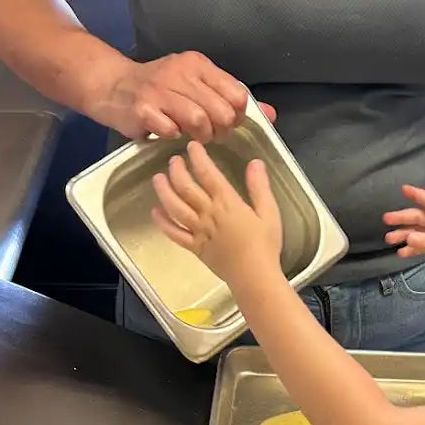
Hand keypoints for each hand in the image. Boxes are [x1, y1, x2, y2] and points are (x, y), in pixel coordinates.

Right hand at [89, 50, 265, 141]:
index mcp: (199, 65)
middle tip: (211, 133)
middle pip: (221, 110)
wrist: (114, 87)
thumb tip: (272, 114)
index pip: (237, 94)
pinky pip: (170, 130)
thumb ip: (232, 99)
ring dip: (200, 135)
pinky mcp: (143, 109)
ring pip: (199, 120)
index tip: (226, 122)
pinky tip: (169, 132)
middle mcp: (181, 73)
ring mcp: (160, 90)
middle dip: (221, 129)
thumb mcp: (198, 86)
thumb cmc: (161, 90)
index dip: (237, 115)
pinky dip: (173, 136)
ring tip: (192, 136)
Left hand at [152, 141, 283, 285]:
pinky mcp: (194, 247)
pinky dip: (163, 223)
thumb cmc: (265, 246)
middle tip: (173, 160)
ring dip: (164, 191)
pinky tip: (155, 212)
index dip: (198, 158)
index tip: (191, 146)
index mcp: (227, 202)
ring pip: (175, 207)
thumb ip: (259, 187)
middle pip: (186, 187)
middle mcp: (208, 213)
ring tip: (157, 179)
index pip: (208, 173)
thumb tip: (255, 163)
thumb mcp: (269, 213)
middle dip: (177, 170)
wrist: (254, 277)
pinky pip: (174, 233)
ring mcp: (198, 231)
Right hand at [384, 184, 424, 282]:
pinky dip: (414, 248)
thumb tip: (408, 237)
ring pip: (420, 232)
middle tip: (386, 220)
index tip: (403, 189)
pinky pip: (424, 245)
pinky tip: (402, 253)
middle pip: (421, 217)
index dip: (417, 194)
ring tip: (389, 240)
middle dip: (404, 217)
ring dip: (405, 234)